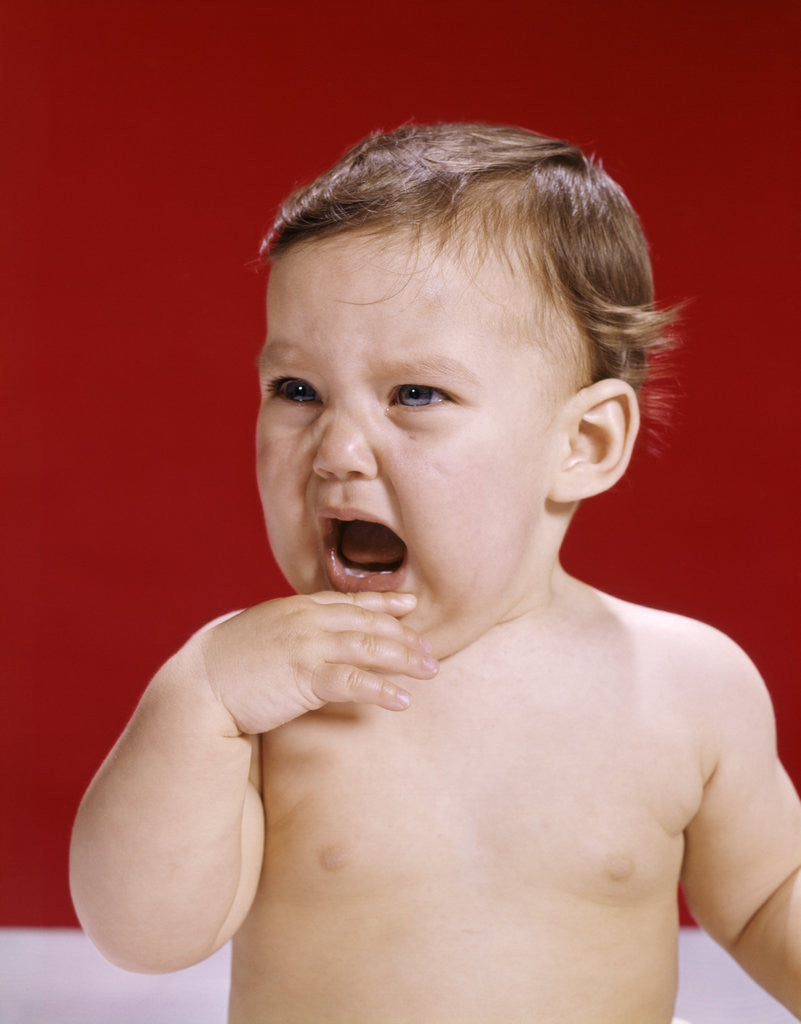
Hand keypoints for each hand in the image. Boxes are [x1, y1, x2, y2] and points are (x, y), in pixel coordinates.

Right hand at [199, 591, 437, 734]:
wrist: (198, 686)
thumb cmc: (228, 667)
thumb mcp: (262, 636)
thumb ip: (291, 633)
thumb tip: (312, 643)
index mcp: (296, 608)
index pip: (350, 601)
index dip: (384, 601)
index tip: (409, 604)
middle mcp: (307, 620)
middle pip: (368, 622)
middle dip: (404, 636)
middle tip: (431, 650)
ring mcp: (306, 645)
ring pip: (369, 646)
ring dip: (404, 659)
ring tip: (430, 671)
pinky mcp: (304, 676)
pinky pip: (354, 682)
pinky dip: (382, 690)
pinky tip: (402, 701)